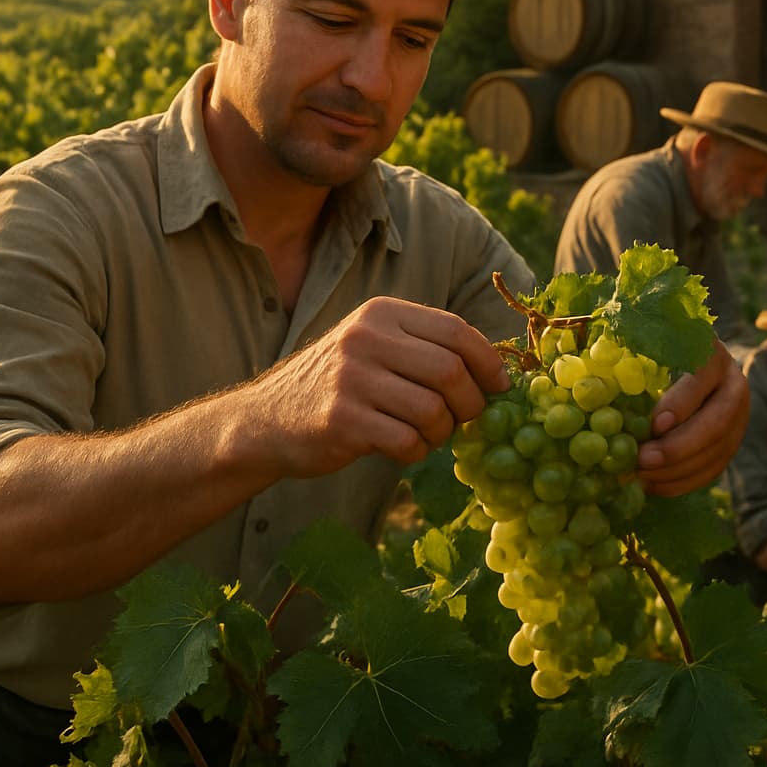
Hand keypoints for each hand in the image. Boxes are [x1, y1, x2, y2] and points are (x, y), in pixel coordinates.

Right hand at [249, 297, 509, 478]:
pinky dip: (416, 452)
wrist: (267, 420)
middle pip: (450, 371)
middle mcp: (365, 338)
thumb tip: (498, 372)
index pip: (456, 330)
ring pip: (432, 410)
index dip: (488, 362)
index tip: (499, 387)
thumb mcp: (374, 346)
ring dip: (441, 433)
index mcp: (381, 314)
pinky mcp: (341, 421)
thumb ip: (425, 348)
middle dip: (470, 404)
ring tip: (426, 435)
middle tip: (464, 420)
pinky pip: (406, 441)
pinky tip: (401, 449)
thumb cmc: (338, 385)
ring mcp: (351, 379)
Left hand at [635, 336, 750, 496]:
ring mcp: (739, 418)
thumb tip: (598, 389)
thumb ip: (632, 363)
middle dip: (678, 447)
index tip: (654, 424)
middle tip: (643, 460)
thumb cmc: (659, 356)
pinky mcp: (731, 444)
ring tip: (642, 476)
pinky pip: (712, 469)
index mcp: (713, 355)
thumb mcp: (650, 349)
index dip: (681, 404)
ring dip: (678, 470)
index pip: (703, 378)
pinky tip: (653, 485)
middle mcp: (733, 386)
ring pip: (716, 452)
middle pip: (716, 423)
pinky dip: (683, 482)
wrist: (694, 367)